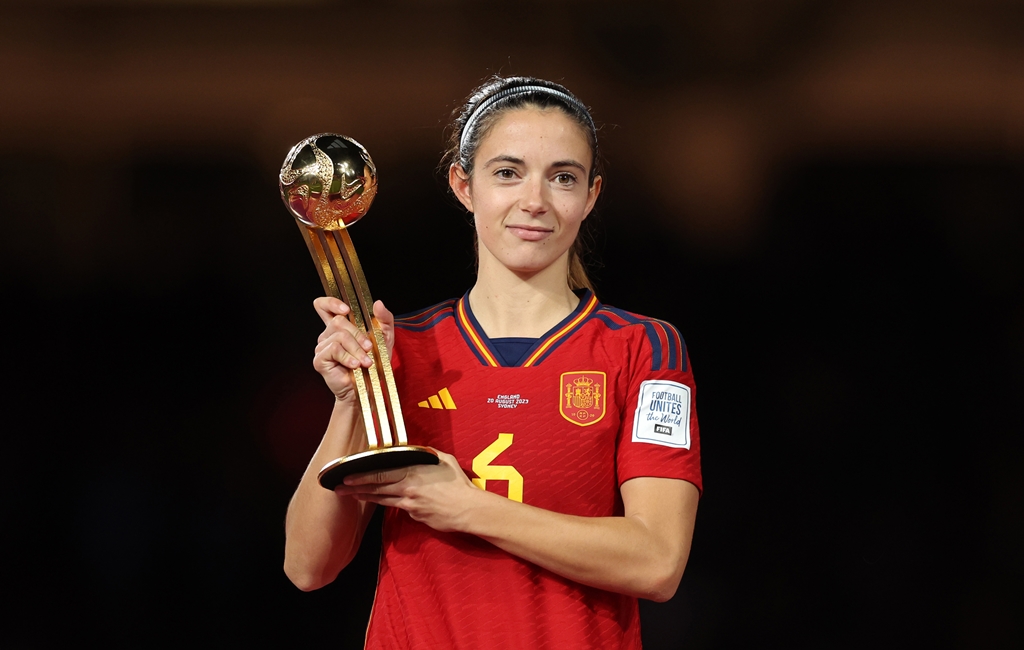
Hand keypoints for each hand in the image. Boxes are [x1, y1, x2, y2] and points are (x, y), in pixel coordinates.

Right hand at [312, 297, 394, 400]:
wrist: (368, 389)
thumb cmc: (374, 364)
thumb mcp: (385, 338)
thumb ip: (384, 319)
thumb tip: (378, 304)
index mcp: (339, 327)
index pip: (324, 306)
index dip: (331, 303)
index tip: (346, 309)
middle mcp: (328, 335)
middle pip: (338, 320)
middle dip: (358, 334)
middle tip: (369, 348)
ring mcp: (322, 347)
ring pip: (338, 335)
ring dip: (356, 349)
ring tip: (365, 362)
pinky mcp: (320, 360)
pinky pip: (334, 349)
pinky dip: (347, 357)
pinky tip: (354, 365)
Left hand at [333, 451, 479, 532]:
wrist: (468, 510)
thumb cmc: (459, 484)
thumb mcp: (444, 460)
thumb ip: (428, 454)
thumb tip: (418, 450)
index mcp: (412, 473)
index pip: (379, 474)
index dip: (360, 476)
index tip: (346, 476)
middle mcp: (407, 489)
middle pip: (375, 488)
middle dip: (355, 488)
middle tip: (339, 489)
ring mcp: (409, 504)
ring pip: (381, 499)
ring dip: (364, 497)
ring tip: (350, 496)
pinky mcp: (414, 515)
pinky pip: (398, 507)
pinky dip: (386, 503)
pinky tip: (378, 502)